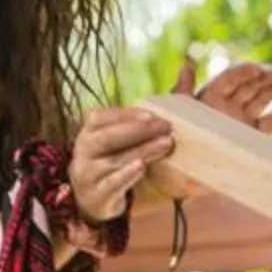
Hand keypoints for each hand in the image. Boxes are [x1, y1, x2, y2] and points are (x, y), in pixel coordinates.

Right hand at [67, 105, 175, 224]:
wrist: (97, 198)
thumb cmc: (117, 159)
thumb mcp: (129, 136)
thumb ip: (155, 111)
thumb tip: (187, 73)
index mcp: (90, 130)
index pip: (102, 117)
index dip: (126, 114)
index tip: (153, 114)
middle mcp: (84, 150)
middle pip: (107, 137)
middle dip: (137, 130)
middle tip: (165, 126)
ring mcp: (88, 173)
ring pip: (113, 161)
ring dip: (141, 151)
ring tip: (165, 144)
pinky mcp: (97, 196)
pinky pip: (110, 185)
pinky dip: (125, 176)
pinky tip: (141, 167)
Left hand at [178, 54, 271, 133]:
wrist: (182, 175)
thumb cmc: (173, 142)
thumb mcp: (176, 113)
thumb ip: (183, 89)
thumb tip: (187, 63)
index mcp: (210, 96)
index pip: (230, 77)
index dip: (244, 71)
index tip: (257, 69)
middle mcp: (227, 106)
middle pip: (249, 85)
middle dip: (265, 77)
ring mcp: (240, 121)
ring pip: (261, 100)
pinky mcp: (250, 137)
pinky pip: (267, 125)